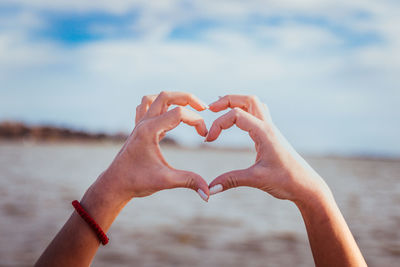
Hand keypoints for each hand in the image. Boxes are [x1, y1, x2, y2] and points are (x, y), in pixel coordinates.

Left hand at [99, 91, 209, 201]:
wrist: (115, 185)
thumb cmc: (136, 182)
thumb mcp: (165, 181)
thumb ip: (189, 182)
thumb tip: (209, 193)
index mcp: (149, 130)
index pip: (179, 113)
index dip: (196, 121)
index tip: (204, 136)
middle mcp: (144, 123)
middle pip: (166, 96)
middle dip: (187, 98)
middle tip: (204, 108)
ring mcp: (139, 125)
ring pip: (155, 98)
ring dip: (172, 99)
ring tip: (187, 108)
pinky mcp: (139, 130)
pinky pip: (147, 107)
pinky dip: (160, 106)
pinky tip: (169, 116)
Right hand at [206, 95, 331, 203]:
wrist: (307, 186)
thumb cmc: (286, 181)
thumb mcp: (256, 180)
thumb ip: (231, 180)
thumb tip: (209, 189)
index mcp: (264, 132)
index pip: (235, 114)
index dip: (218, 124)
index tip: (209, 140)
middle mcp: (268, 126)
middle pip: (247, 99)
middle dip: (227, 100)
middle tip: (210, 109)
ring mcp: (271, 130)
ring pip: (254, 104)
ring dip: (237, 103)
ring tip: (221, 110)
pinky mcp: (272, 136)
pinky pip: (258, 114)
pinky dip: (244, 112)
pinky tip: (237, 122)